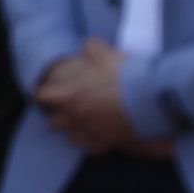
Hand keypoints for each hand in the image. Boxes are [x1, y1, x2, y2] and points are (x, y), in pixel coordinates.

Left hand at [34, 45, 155, 154]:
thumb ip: (92, 49)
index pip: (42, 96)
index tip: (54, 90)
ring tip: (88, 121)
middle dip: (60, 114)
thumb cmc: (125, 76)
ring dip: (76, 130)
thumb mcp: (107, 55)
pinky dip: (94, 141)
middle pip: (53, 122)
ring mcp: (87, 134)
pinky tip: (103, 133)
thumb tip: (87, 45)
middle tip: (73, 106)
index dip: (47, 92)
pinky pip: (91, 147)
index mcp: (68, 96)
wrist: (151, 99)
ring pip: (70, 137)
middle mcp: (73, 118)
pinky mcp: (103, 145)